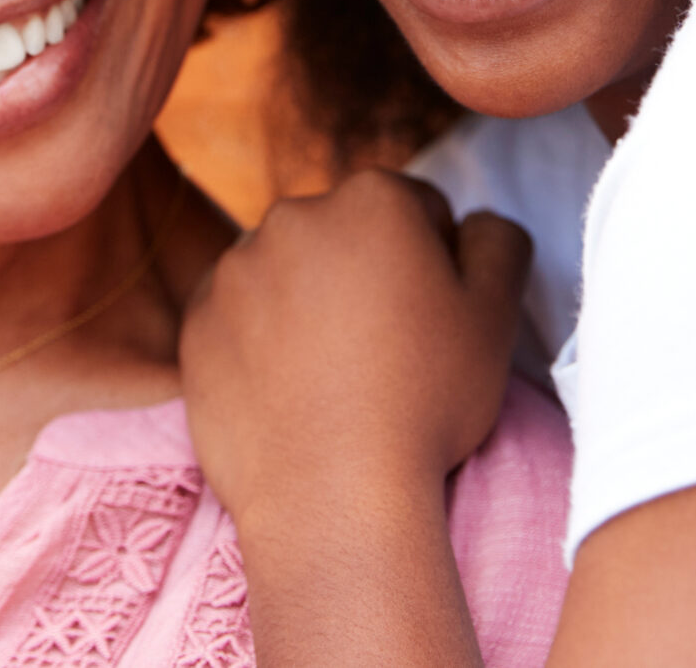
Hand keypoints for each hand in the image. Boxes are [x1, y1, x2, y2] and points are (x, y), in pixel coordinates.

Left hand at [181, 167, 531, 530]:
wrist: (332, 496)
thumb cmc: (424, 403)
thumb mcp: (495, 317)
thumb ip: (497, 243)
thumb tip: (470, 223)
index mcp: (372, 198)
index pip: (417, 212)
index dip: (435, 270)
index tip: (431, 326)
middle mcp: (294, 215)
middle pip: (346, 235)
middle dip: (366, 277)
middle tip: (384, 355)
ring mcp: (235, 267)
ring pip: (288, 272)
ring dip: (309, 304)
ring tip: (333, 380)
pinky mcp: (197, 319)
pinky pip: (238, 314)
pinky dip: (260, 338)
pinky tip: (288, 389)